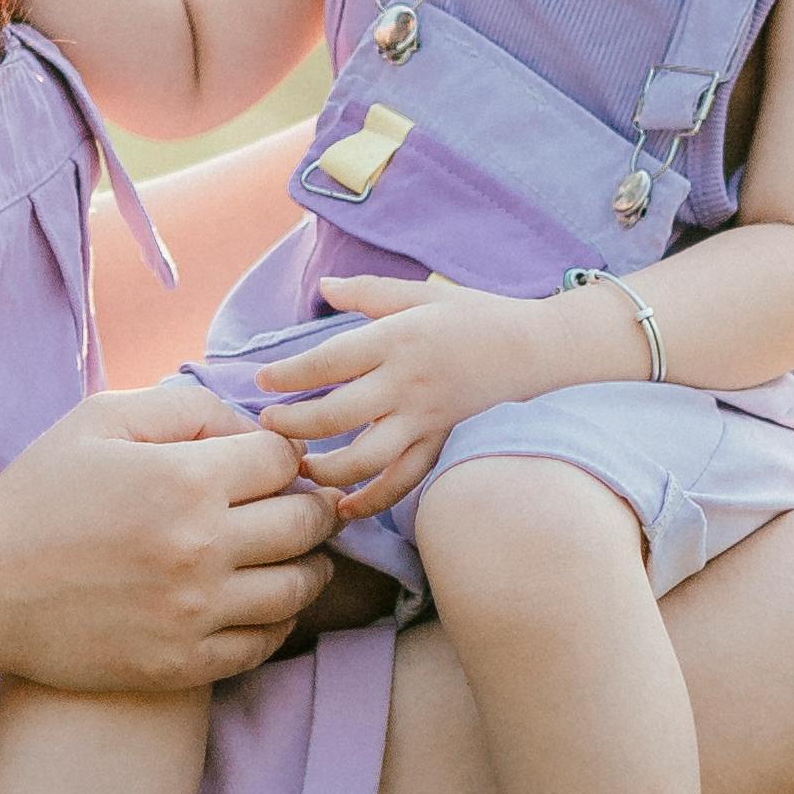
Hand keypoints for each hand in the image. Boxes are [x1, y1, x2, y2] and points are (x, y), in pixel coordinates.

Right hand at [0, 373, 342, 693]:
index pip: (284, 461)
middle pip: (306, 524)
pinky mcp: (182, 664)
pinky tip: (262, 603)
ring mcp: (194, 613)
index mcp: (184, 480)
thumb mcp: (101, 420)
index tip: (271, 465)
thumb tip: (253, 429)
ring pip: (297, 588)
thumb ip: (186, 408)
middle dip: (313, 509)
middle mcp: (200, 548)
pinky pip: (264, 644)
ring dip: (308, 567)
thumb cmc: (40, 495)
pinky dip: (277, 621)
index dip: (284, 457)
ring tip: (296, 557)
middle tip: (303, 508)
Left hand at [250, 274, 576, 519]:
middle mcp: (407, 382)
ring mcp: (424, 418)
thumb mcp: (420, 293)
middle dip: (294, 424)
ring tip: (299, 466)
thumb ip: (368, 292)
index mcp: (397, 339)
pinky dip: (373, 500)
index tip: (259, 382)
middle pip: (337, 414)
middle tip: (268, 425)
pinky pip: (403, 481)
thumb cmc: (474, 314)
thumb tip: (323, 285)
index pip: (329, 361)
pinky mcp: (439, 442)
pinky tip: (343, 508)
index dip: (289, 374)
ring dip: (326, 468)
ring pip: (366, 458)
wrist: (534, 348)